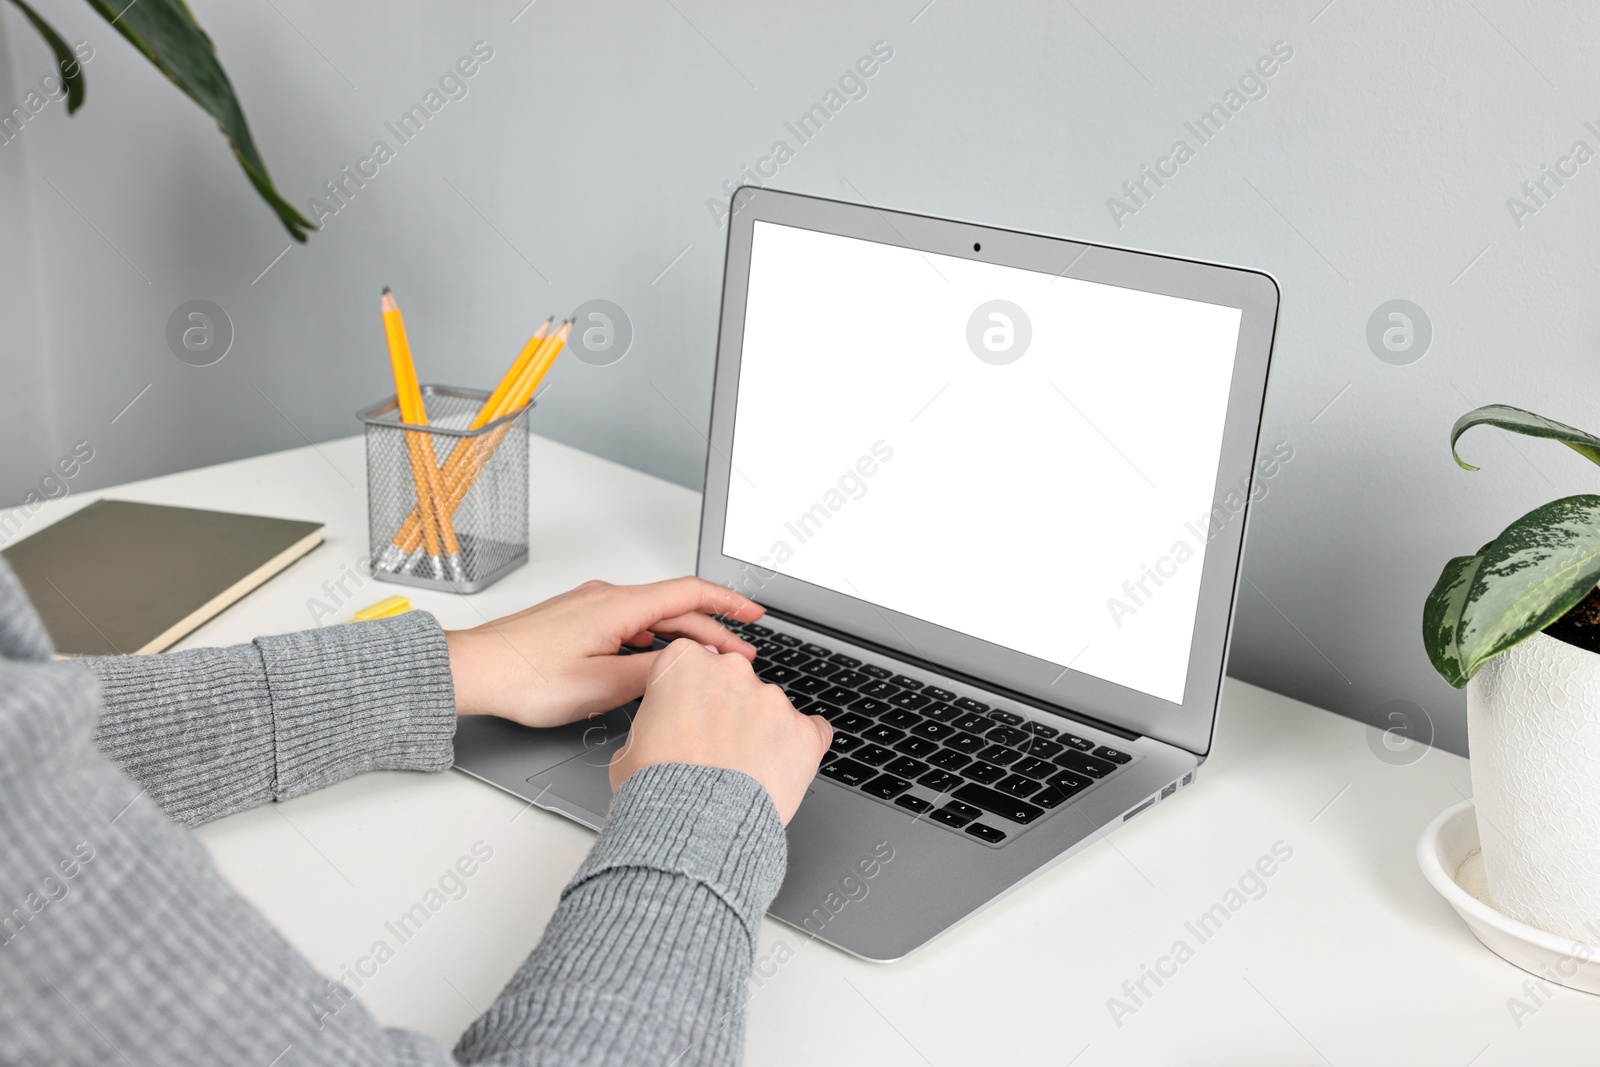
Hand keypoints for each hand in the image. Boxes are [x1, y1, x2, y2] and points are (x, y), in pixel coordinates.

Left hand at [444, 577, 763, 726]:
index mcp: (617, 606)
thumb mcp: (600, 686)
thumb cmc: (523, 678)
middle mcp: (606, 598)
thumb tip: (687, 667)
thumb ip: (652, 674)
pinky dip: (653, 642)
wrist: (473, 672)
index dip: (728, 603)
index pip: (689, 593)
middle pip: (674, 609)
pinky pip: (629, 626)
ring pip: (651, 619)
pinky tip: (659, 665)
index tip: (755, 614)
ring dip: (682, 639)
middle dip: (712, 631)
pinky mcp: (578, 621)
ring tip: (706, 665)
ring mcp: (590, 608)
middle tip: (739, 657)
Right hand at [610, 639, 831, 823]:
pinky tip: (782, 770)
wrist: (693, 829)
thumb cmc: (656, 791)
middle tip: (714, 748)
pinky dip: (799, 749)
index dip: (690, 695)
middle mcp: (731, 672)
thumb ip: (655, 723)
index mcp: (683, 664)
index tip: (690, 716)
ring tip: (742, 773)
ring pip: (770, 709)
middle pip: (734, 681)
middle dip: (728, 710)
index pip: (692, 662)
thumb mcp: (631, 747)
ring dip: (761, 732)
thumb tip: (660, 733)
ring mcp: (772, 700)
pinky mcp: (804, 732)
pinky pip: (812, 731)